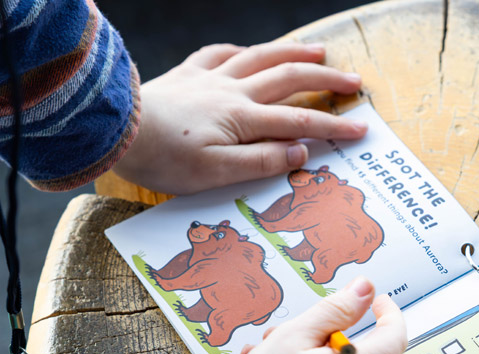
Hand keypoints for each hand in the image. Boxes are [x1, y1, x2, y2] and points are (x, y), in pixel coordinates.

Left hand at [113, 42, 366, 193]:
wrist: (114, 132)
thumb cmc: (163, 159)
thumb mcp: (216, 174)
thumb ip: (261, 163)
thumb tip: (300, 153)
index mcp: (242, 119)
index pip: (300, 122)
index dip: (333, 127)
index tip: (361, 130)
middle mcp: (232, 92)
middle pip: (289, 79)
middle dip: (326, 80)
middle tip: (353, 82)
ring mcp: (209, 79)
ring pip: (260, 58)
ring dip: (294, 54)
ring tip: (319, 51)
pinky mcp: (187, 75)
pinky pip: (218, 54)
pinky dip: (240, 51)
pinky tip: (248, 52)